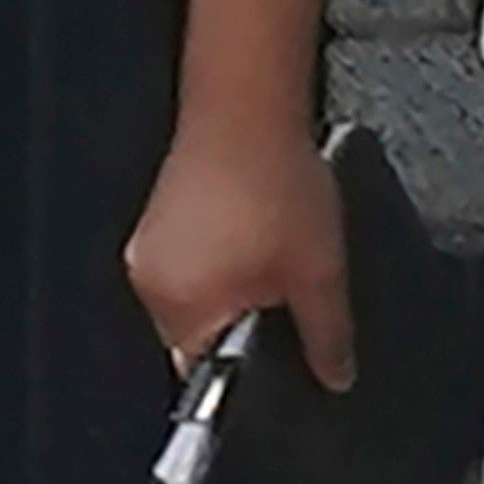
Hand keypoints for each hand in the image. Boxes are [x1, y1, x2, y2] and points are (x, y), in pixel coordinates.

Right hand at [125, 111, 353, 391]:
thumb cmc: (275, 185)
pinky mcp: (160, 218)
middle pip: (202, 331)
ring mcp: (149, 247)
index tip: (280, 347)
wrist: (249, 109)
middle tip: (287, 285)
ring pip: (199, 292)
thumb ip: (327, 332)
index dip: (251, 363)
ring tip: (273, 246)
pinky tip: (256, 224)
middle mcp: (150, 283)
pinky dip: (225, 252)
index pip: (208, 371)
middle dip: (247, 317)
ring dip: (237, 282)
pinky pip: (194, 256)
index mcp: (179, 309)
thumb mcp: (319, 271)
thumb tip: (334, 374)